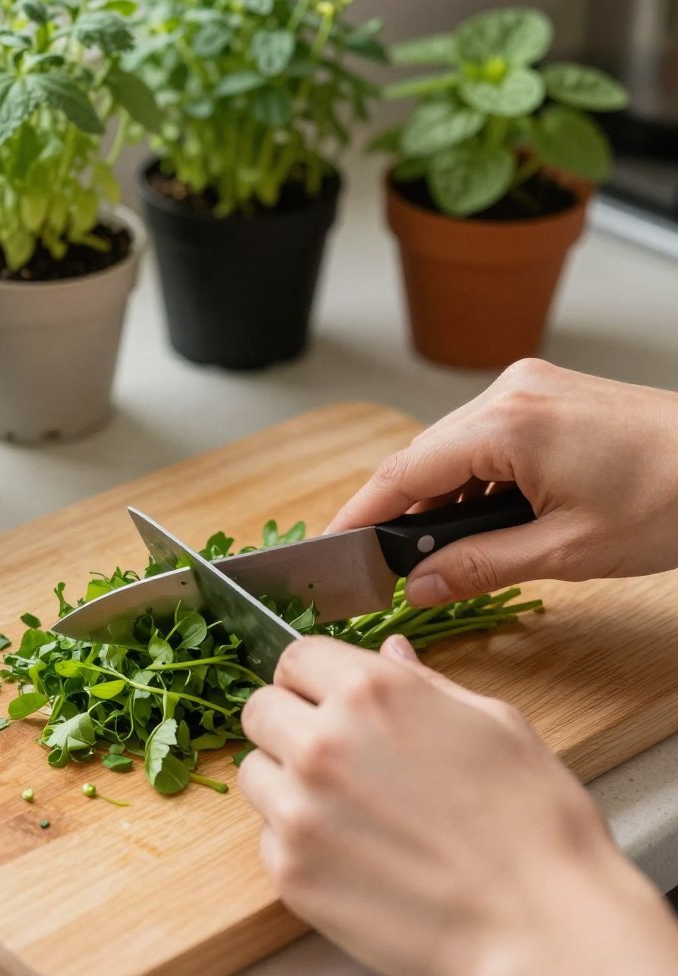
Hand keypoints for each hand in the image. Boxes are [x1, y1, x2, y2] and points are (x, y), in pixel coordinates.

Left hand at [239, 635, 677, 975]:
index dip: (310, 676)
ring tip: (340, 805)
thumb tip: (390, 651)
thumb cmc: (533, 822)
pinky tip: (349, 853)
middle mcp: (321, 742)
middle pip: (259, 709)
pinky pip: (267, 837)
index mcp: (370, 691)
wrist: (543, 928)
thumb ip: (423, 681)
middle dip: (287, 721)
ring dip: (284, 779)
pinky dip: (295, 841)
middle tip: (328, 751)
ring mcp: (299, 809)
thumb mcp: (491, 722)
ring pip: (254, 771)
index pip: (295, 657)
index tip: (321, 696)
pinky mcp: (291, 872)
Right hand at [329, 359, 677, 605]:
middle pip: (423, 457)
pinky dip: (472, 481)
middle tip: (387, 566)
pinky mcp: (545, 397)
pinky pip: (484, 439)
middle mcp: (509, 392)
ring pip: (453, 449)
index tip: (332, 544)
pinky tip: (479, 519)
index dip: (362, 513)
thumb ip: (479, 566)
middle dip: (402, 513)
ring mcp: (528, 389)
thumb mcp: (566, 550)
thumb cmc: (673, 502)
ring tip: (442, 553)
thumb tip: (418, 586)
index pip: (405, 471)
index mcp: (507, 423)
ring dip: (439, 500)